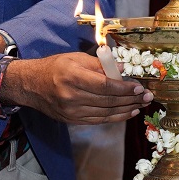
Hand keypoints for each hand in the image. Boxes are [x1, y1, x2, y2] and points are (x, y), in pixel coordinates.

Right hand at [1, 53, 153, 125]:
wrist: (30, 85)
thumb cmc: (55, 68)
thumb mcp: (77, 58)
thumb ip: (101, 65)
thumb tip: (124, 68)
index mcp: (73, 77)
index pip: (105, 85)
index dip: (125, 88)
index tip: (140, 87)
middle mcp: (71, 96)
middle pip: (108, 100)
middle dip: (131, 99)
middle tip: (148, 96)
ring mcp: (71, 111)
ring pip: (106, 112)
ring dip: (127, 109)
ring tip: (142, 104)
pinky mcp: (72, 120)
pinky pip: (99, 120)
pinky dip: (116, 117)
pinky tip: (129, 112)